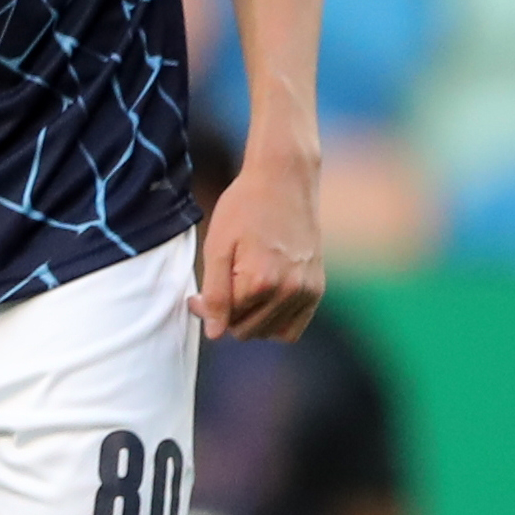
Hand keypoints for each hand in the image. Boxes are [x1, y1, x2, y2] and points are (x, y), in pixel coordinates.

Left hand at [197, 138, 324, 340]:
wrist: (284, 179)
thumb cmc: (244, 207)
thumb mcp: (217, 247)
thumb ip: (216, 294)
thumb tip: (215, 334)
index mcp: (261, 282)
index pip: (227, 321)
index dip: (207, 310)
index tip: (198, 293)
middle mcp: (290, 291)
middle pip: (248, 331)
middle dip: (228, 317)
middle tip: (219, 289)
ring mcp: (307, 291)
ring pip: (270, 333)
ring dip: (251, 320)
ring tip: (241, 290)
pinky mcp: (317, 287)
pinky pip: (294, 326)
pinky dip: (275, 321)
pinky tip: (261, 300)